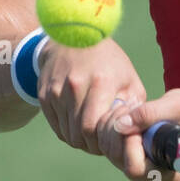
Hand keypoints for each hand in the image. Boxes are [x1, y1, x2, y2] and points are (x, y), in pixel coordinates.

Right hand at [36, 37, 146, 155]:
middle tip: (101, 144)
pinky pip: (55, 125)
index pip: (92, 127)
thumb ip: (134, 107)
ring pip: (66, 132)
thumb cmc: (109, 61)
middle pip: (78, 134)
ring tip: (92, 134)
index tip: (110, 143)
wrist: (73, 35)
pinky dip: (67, 131)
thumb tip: (135, 133)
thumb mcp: (129, 79)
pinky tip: (78, 125)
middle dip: (91, 145)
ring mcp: (56, 90)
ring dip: (79, 140)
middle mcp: (74, 86)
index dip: (100, 143)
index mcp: (100, 82)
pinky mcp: (44, 93)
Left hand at [96, 88, 179, 180]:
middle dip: (119, 130)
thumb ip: (151, 113)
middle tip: (131, 108)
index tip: (137, 117)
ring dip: (113, 125)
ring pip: (110, 152)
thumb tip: (121, 125)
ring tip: (131, 108)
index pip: (136, 169)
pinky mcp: (129, 161)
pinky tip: (125, 113)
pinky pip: (107, 146)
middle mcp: (154, 179)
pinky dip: (110, 126)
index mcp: (172, 172)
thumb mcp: (178, 105)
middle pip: (118, 160)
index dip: (130, 142)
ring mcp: (140, 172)